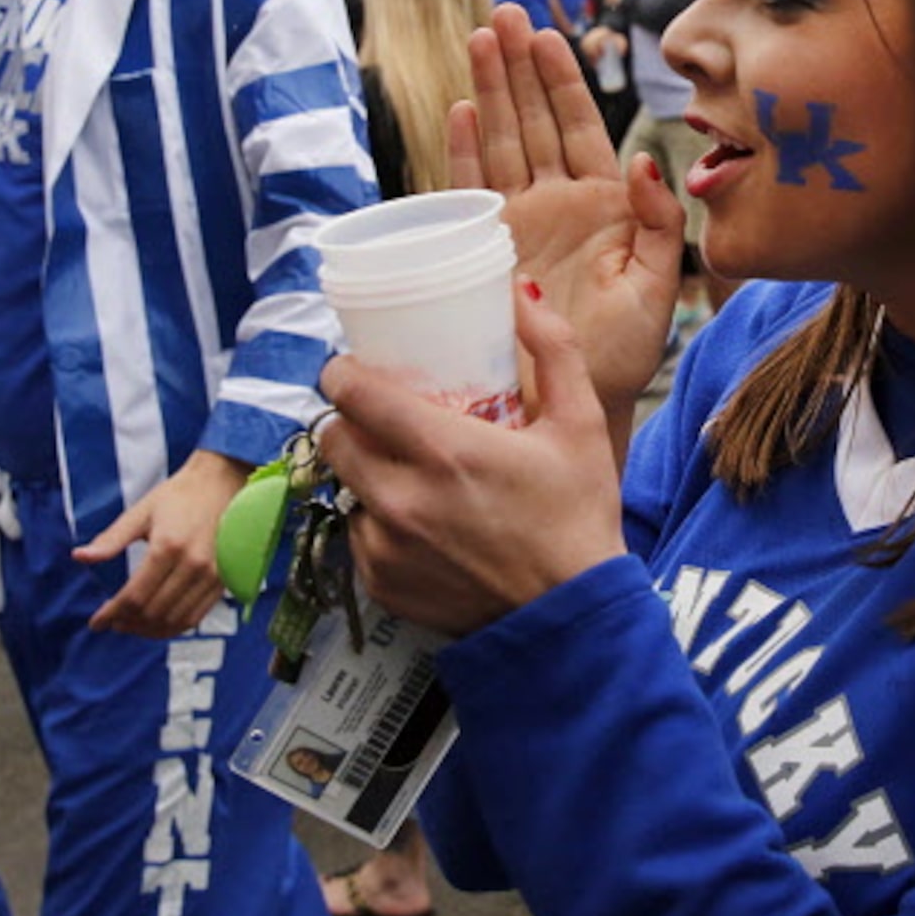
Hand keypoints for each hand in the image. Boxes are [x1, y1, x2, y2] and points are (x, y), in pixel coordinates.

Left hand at [76, 448, 251, 636]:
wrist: (222, 483)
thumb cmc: (179, 496)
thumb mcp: (140, 512)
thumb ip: (111, 539)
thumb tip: (79, 557)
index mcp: (168, 546)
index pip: (134, 596)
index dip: (111, 615)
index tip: (97, 623)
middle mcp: (192, 564)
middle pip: (152, 612)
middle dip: (127, 623)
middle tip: (112, 622)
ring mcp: (212, 576)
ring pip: (174, 621)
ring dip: (148, 630)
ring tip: (131, 625)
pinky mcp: (223, 581)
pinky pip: (195, 617)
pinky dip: (172, 628)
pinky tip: (156, 623)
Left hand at [322, 283, 626, 635]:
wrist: (572, 621)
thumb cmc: (580, 518)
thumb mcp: (581, 424)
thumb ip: (554, 349)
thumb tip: (519, 295)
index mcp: (445, 450)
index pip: (352, 394)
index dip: (344, 373)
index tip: (355, 368)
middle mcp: (402, 498)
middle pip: (333, 437)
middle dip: (349, 421)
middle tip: (379, 418)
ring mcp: (387, 547)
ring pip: (343, 487)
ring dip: (363, 473)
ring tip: (401, 471)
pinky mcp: (382, 585)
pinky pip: (356, 538)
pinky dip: (376, 526)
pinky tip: (415, 524)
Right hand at [452, 5, 681, 411]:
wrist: (576, 400)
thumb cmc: (623, 351)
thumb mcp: (658, 284)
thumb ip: (658, 222)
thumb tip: (647, 162)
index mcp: (603, 203)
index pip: (580, 127)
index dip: (562, 81)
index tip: (549, 37)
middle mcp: (556, 202)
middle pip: (534, 120)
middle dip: (518, 68)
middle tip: (504, 17)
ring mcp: (518, 221)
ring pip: (502, 142)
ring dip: (490, 92)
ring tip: (479, 40)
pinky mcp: (487, 247)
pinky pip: (471, 190)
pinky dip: (464, 152)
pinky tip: (461, 112)